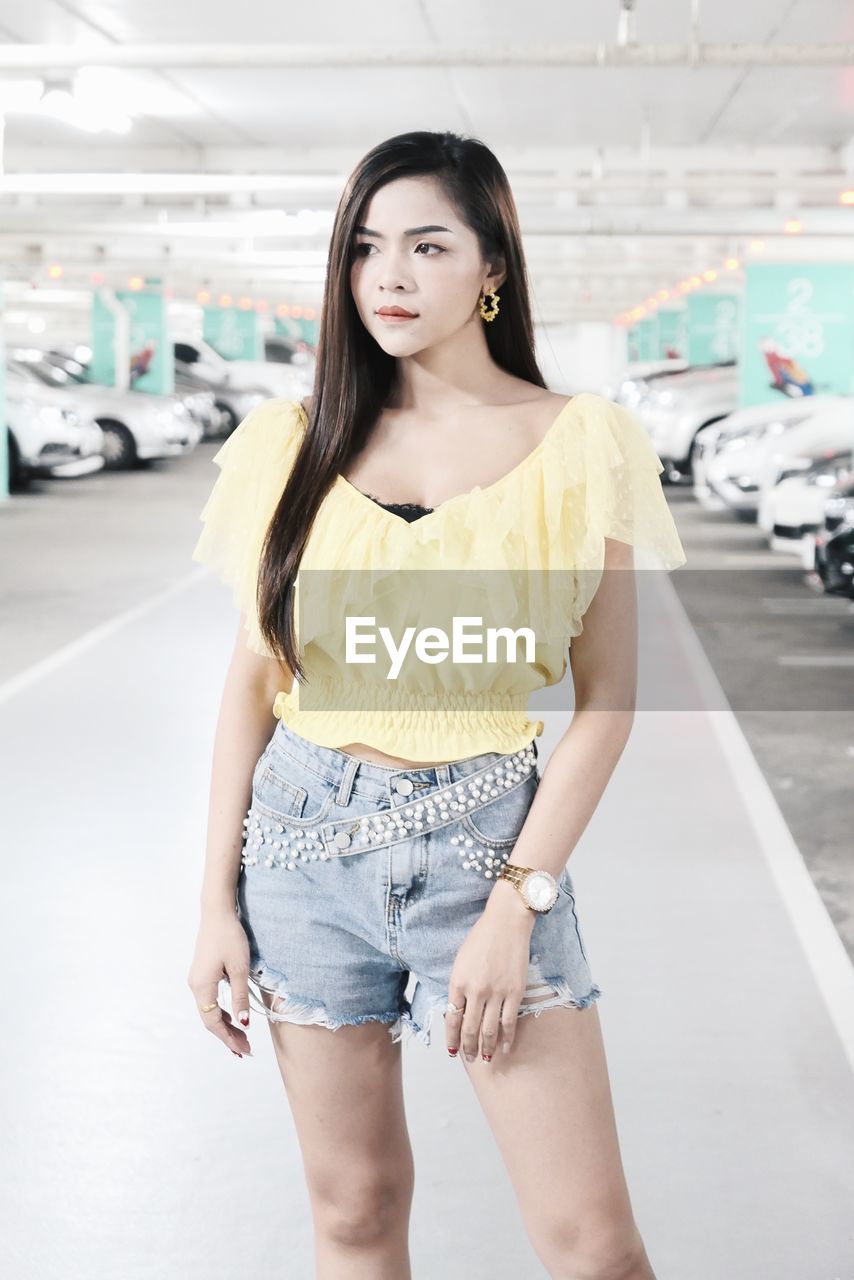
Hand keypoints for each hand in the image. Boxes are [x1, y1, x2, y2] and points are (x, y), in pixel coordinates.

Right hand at [187, 906, 253, 1057]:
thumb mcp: (240, 968)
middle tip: (245, 1049)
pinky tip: (232, 1016)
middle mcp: (195, 986)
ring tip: (241, 1037)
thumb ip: (240, 997)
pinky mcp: (201, 973)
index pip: (213, 1022)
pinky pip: (209, 999)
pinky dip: (221, 1011)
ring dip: (224, 1024)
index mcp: (202, 987)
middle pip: (209, 1019)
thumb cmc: (230, 937)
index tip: (243, 1050)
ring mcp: (196, 979)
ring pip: (209, 1010)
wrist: (217, 912)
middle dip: (227, 1035)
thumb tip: (243, 1023)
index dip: (228, 1038)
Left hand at [444, 887, 533, 1062]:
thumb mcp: (461, 962)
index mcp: (457, 982)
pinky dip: (507, 1038)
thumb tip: (459, 1011)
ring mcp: (496, 993)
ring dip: (486, 1048)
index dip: (452, 1038)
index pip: (452, 1019)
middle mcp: (475, 991)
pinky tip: (504, 1048)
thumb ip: (459, 987)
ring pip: (489, 1030)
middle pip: (470, 1029)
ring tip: (485, 1059)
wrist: (506, 923)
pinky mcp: (514, 992)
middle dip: (468, 1047)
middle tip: (469, 1059)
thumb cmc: (481, 938)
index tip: (453, 1050)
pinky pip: (509, 1022)